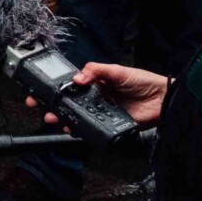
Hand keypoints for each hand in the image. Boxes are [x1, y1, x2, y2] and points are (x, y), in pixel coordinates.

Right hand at [30, 61, 164, 127]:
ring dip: (64, 119)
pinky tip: (74, 128)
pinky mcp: (111, 126)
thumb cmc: (142, 81)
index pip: (70, 86)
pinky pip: (93, 129)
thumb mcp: (116, 70)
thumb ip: (95, 71)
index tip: (39, 89)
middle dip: (52, 105)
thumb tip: (77, 79)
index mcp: (95, 83)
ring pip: (78, 117)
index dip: (54, 88)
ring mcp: (102, 112)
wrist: (162, 99)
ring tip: (54, 119)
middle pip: (70, 104)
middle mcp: (96, 98)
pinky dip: (82, 130)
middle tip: (39, 107)